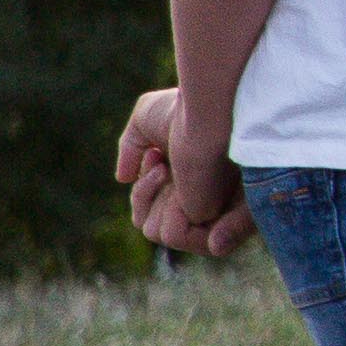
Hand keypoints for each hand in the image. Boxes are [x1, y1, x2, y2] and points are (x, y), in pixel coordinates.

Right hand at [119, 86, 250, 260]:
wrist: (213, 109)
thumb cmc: (185, 108)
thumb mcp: (148, 121)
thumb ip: (132, 148)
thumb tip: (123, 178)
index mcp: (193, 186)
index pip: (156, 213)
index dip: (146, 191)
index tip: (157, 154)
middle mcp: (208, 203)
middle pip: (155, 226)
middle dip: (148, 196)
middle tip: (163, 164)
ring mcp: (215, 215)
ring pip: (160, 232)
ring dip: (156, 201)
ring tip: (170, 171)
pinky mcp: (222, 223)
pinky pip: (177, 236)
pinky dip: (169, 215)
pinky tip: (180, 190)